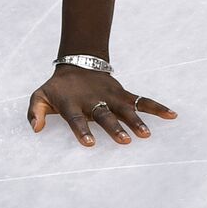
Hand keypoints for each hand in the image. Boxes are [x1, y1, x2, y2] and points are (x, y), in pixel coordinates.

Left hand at [27, 64, 176, 146]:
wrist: (77, 64)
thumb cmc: (58, 88)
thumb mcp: (40, 95)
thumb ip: (35, 112)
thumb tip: (35, 129)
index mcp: (72, 103)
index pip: (75, 118)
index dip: (81, 129)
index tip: (89, 143)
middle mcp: (93, 100)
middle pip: (104, 115)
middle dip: (114, 128)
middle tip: (124, 141)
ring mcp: (110, 96)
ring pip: (125, 109)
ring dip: (136, 121)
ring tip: (146, 135)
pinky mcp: (122, 94)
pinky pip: (141, 100)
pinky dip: (156, 107)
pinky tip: (172, 115)